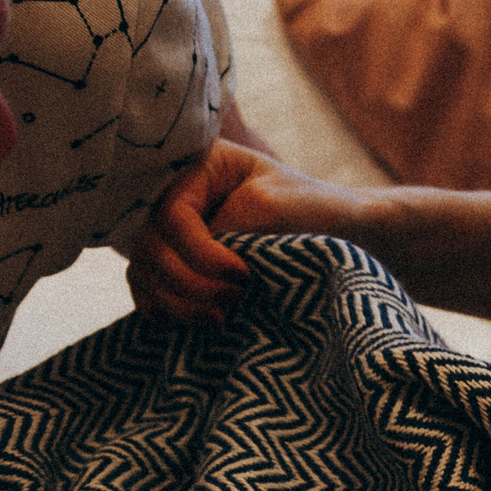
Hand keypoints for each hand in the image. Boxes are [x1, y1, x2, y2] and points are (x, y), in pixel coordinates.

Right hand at [125, 141, 374, 324]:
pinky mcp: (178, 268)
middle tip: (235, 301)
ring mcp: (173, 234)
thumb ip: (226, 228)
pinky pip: (148, 291)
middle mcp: (177, 196)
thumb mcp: (272, 210)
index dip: (198, 251)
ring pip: (145, 271)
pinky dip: (165, 311)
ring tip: (221, 321)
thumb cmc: (315, 214)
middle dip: (188, 281)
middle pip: (148, 244)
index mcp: (198, 166)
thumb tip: (187, 264)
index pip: (171, 212)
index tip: (242, 276)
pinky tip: (196, 324)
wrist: (344, 240)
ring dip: (178, 302)